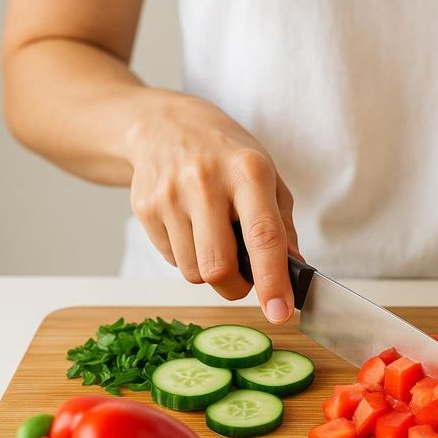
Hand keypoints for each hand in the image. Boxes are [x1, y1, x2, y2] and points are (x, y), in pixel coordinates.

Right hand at [125, 92, 299, 322]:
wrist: (164, 124)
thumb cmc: (226, 155)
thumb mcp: (266, 176)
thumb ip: (282, 226)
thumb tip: (294, 271)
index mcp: (248, 172)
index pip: (263, 237)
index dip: (273, 281)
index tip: (280, 312)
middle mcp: (206, 182)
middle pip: (218, 267)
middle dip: (236, 287)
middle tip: (244, 278)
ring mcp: (170, 195)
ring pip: (193, 272)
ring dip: (210, 272)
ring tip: (214, 240)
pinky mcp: (144, 207)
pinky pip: (171, 260)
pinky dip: (187, 257)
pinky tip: (191, 228)